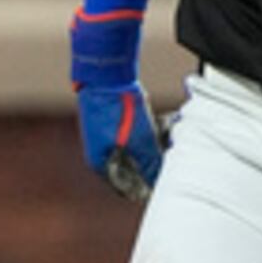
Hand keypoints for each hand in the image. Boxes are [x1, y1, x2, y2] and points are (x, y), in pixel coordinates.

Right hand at [68, 8, 165, 200]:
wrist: (105, 74)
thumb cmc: (118, 109)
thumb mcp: (140, 141)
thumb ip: (149, 164)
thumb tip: (157, 181)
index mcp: (99, 162)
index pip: (122, 186)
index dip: (142, 188)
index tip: (159, 185)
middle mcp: (97, 150)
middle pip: (127, 167)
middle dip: (147, 165)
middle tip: (164, 162)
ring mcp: (101, 134)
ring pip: (130, 149)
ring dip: (147, 148)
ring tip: (164, 143)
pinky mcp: (109, 120)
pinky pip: (129, 134)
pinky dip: (143, 134)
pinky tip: (157, 128)